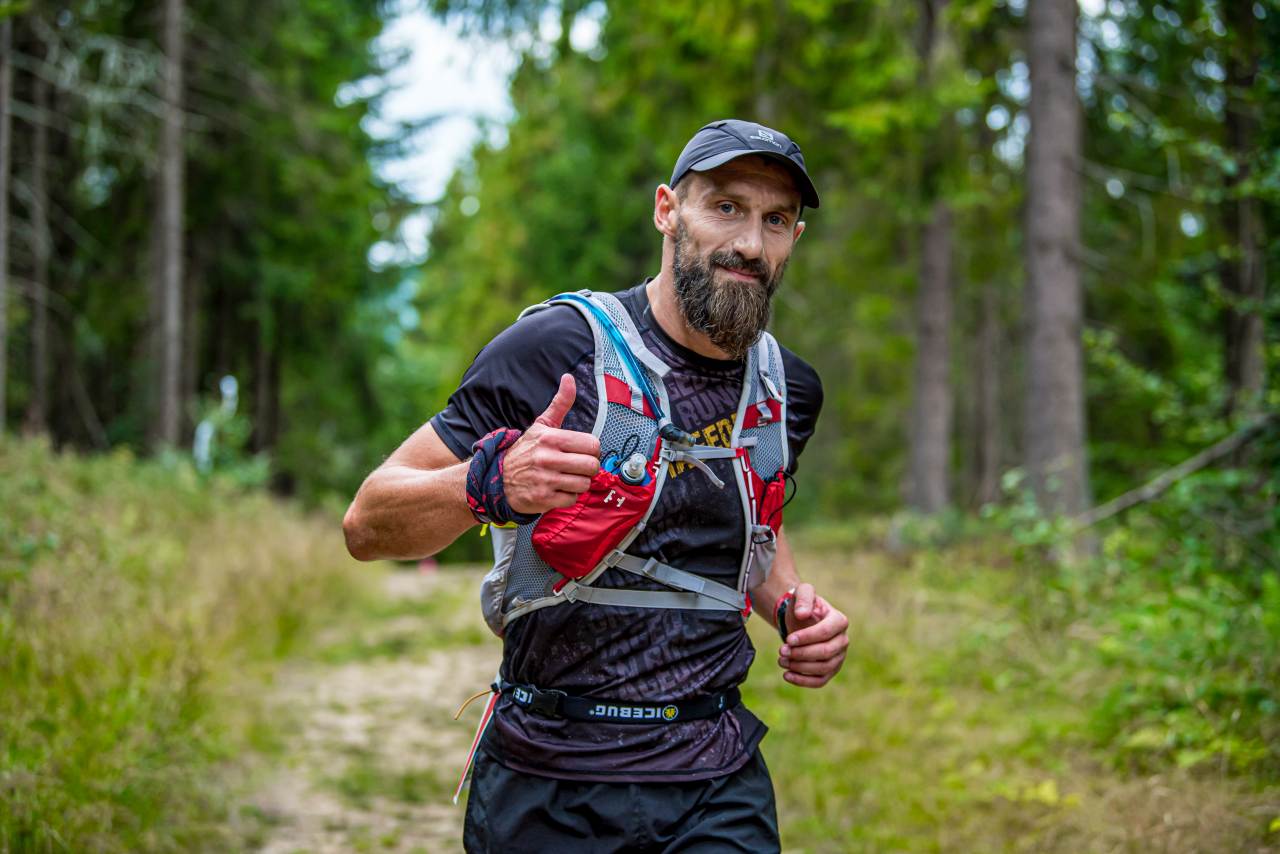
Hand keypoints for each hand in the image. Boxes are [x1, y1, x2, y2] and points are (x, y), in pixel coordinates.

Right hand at [503, 374, 601, 513]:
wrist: (496, 478)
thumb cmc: (524, 451)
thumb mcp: (541, 425)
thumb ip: (560, 403)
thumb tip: (569, 379)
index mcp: (551, 438)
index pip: (592, 444)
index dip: (592, 449)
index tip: (583, 451)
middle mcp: (548, 458)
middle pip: (591, 466)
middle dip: (588, 468)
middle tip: (578, 467)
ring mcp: (545, 480)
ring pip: (584, 484)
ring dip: (578, 483)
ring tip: (567, 477)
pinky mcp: (543, 499)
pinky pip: (571, 500)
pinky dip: (568, 497)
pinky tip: (558, 489)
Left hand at [777, 583, 848, 687]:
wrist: (799, 620)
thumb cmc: (802, 606)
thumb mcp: (802, 593)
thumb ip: (803, 598)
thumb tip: (803, 614)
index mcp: (839, 621)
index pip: (825, 632)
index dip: (807, 638)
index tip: (788, 639)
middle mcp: (843, 640)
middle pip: (826, 652)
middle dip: (801, 654)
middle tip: (781, 651)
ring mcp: (838, 657)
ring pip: (823, 668)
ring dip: (800, 667)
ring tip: (781, 660)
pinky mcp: (830, 670)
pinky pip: (820, 681)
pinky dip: (803, 681)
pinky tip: (787, 675)